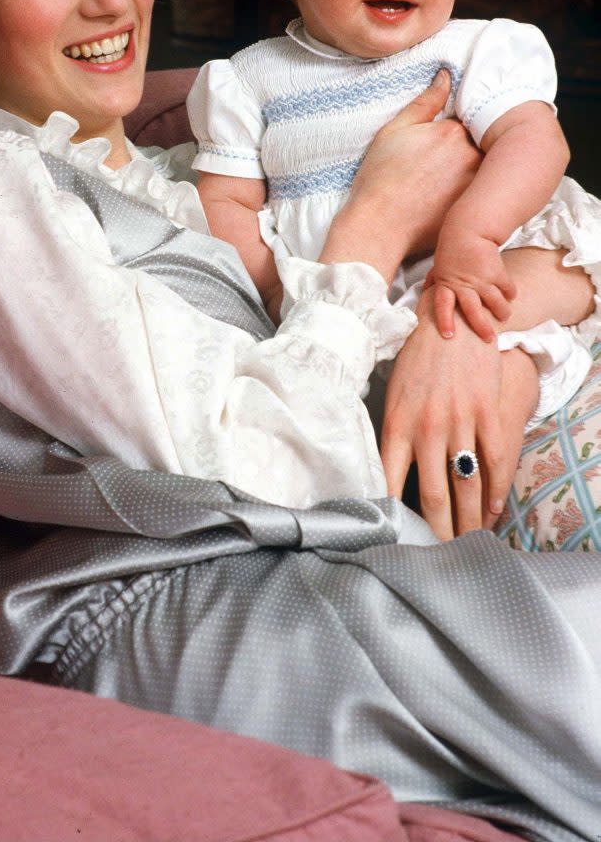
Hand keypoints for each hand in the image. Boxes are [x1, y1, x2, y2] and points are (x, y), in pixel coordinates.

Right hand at [334, 72, 481, 280]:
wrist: (379, 227)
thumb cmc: (380, 179)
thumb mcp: (393, 131)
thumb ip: (425, 102)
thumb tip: (446, 77)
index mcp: (452, 132)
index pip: (470, 118)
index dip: (457, 126)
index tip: (443, 138)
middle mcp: (472, 155)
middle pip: (482, 142)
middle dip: (470, 146)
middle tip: (444, 161)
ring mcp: (478, 184)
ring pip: (486, 166)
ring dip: (475, 167)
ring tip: (446, 179)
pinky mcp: (478, 208)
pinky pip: (485, 192)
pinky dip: (477, 190)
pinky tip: (451, 196)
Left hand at [382, 287, 514, 539]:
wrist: (450, 314)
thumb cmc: (414, 355)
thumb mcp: (390, 390)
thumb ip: (389, 430)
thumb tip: (375, 468)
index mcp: (396, 422)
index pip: (387, 479)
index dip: (389, 513)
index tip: (390, 539)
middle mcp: (427, 426)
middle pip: (430, 494)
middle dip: (435, 531)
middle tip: (436, 557)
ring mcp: (460, 420)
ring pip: (465, 484)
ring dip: (468, 520)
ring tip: (468, 545)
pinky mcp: (486, 412)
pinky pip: (494, 460)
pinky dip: (495, 490)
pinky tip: (493, 511)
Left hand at [429, 225, 516, 341]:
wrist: (470, 229)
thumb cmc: (452, 248)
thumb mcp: (439, 264)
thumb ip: (434, 279)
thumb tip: (425, 291)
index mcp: (447, 283)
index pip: (442, 305)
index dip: (445, 320)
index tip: (448, 335)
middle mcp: (464, 284)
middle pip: (472, 311)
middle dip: (481, 327)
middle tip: (489, 339)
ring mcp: (482, 279)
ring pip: (495, 303)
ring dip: (502, 312)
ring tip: (504, 317)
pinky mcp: (498, 272)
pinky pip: (507, 289)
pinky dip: (510, 293)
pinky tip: (510, 295)